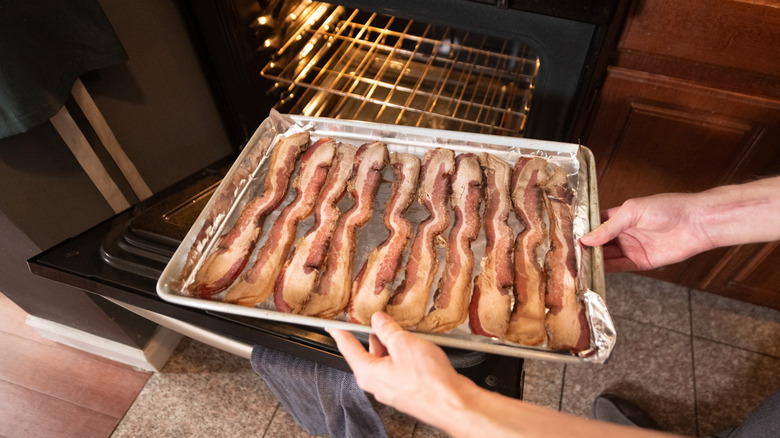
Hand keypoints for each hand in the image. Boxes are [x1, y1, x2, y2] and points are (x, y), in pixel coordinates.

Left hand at [326, 312, 474, 422]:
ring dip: (391, 345)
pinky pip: (398, 368)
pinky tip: (414, 347)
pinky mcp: (407, 390)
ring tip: (403, 331)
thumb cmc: (428, 381)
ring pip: (385, 360)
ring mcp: (392, 388)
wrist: (453, 404)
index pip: (348, 348)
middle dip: (374, 335)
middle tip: (379, 319)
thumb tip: (378, 320)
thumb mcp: (403, 343)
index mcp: (368, 372)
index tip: (332, 326)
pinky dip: (402, 355)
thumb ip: (387, 329)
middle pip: (368, 352)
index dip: (339, 333)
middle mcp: (377, 383)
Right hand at [580, 193, 712, 271]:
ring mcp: (631, 248)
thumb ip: (609, 226)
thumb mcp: (633, 211)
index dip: (582, 231)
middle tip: (567, 256)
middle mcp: (623, 233)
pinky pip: (619, 267)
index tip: (567, 238)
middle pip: (598, 243)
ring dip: (593, 261)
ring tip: (576, 265)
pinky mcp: (640, 262)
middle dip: (585, 249)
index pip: (595, 224)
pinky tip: (594, 271)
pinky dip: (607, 270)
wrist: (697, 223)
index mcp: (620, 216)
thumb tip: (587, 239)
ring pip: (606, 257)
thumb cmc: (668, 208)